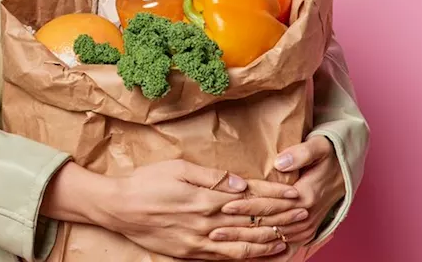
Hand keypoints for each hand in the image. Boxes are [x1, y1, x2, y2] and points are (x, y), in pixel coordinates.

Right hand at [96, 159, 303, 259]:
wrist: (118, 208)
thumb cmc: (146, 181)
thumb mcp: (178, 168)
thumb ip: (212, 177)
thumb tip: (242, 183)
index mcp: (206, 199)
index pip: (249, 198)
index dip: (274, 196)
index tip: (294, 193)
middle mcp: (206, 223)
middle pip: (251, 222)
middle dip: (279, 219)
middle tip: (303, 215)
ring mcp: (199, 242)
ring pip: (241, 245)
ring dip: (267, 242)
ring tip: (288, 239)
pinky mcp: (190, 253)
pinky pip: (224, 259)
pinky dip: (245, 258)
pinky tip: (258, 255)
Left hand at [207, 136, 344, 250]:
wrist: (346, 172)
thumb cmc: (329, 156)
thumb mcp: (320, 147)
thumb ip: (301, 153)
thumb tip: (280, 163)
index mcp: (305, 196)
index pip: (270, 204)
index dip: (247, 206)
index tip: (226, 205)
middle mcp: (304, 217)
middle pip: (267, 226)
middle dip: (239, 230)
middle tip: (213, 232)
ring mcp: (306, 228)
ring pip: (273, 241)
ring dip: (248, 245)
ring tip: (223, 245)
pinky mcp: (305, 233)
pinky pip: (285, 250)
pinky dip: (267, 257)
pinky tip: (248, 259)